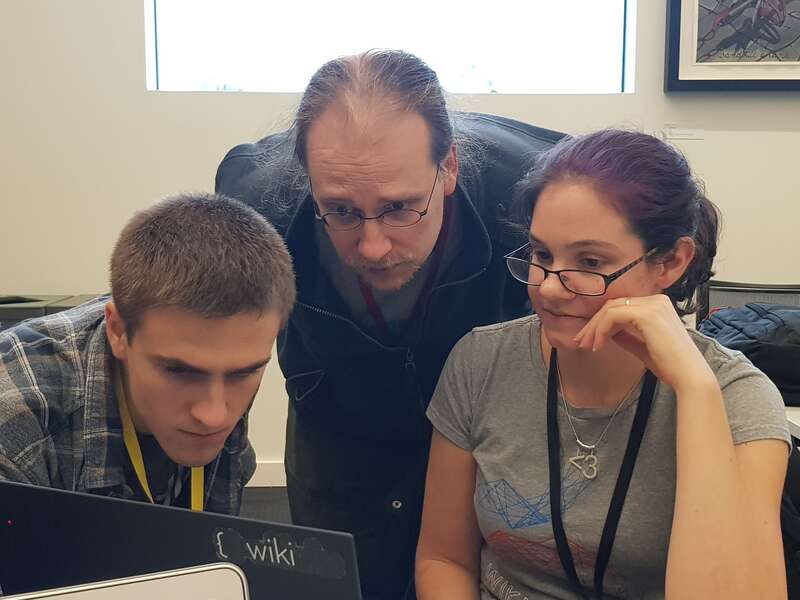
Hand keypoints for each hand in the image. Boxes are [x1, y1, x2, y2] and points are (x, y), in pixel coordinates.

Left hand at [573, 294, 715, 392]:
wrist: (688, 376)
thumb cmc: (671, 365)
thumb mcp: (642, 346)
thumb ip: (626, 336)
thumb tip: (607, 332)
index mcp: (658, 305)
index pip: (621, 306)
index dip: (601, 321)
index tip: (588, 338)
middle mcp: (657, 300)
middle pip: (613, 305)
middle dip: (594, 324)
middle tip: (581, 341)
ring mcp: (653, 305)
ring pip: (610, 309)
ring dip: (594, 328)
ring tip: (587, 345)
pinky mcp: (647, 314)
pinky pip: (613, 316)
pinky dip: (601, 330)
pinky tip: (598, 346)